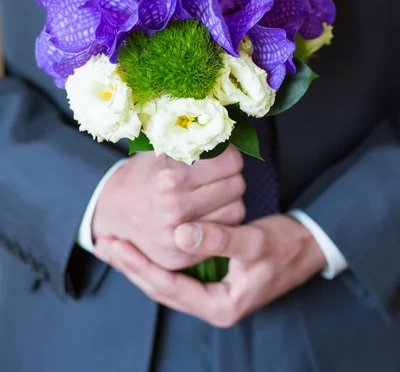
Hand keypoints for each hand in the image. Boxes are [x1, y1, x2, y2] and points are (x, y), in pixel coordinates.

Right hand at [92, 146, 244, 270]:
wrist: (113, 211)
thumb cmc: (143, 175)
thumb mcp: (162, 151)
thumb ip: (192, 143)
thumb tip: (223, 131)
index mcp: (171, 179)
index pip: (230, 162)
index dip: (229, 156)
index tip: (222, 156)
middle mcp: (175, 209)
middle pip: (236, 186)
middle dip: (231, 177)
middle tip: (219, 174)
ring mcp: (178, 236)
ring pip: (236, 211)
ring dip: (230, 200)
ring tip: (212, 193)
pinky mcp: (182, 256)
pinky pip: (224, 234)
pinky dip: (221, 221)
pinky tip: (207, 211)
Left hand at [95, 215, 326, 326]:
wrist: (310, 246)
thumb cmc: (286, 245)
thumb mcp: (254, 241)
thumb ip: (218, 239)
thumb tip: (179, 236)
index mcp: (220, 305)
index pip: (167, 287)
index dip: (138, 264)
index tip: (114, 244)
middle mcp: (213, 305)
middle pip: (160, 288)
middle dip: (131, 266)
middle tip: (103, 244)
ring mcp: (213, 295)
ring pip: (166, 282)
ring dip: (141, 264)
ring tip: (116, 246)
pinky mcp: (215, 281)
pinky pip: (177, 274)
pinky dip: (158, 260)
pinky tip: (145, 247)